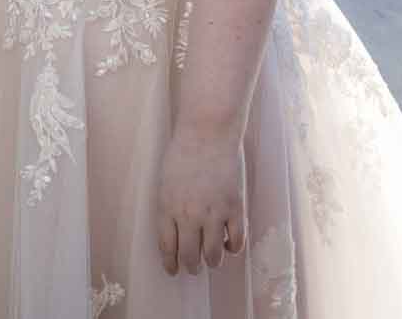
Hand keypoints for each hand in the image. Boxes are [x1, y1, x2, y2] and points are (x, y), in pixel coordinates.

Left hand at [155, 126, 246, 276]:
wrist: (207, 132)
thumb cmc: (182, 151)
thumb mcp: (165, 181)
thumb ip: (168, 207)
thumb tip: (175, 230)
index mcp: (167, 208)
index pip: (167, 247)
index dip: (170, 264)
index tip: (173, 270)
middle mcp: (189, 215)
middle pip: (190, 256)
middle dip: (191, 267)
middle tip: (194, 268)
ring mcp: (213, 213)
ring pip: (213, 255)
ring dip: (212, 262)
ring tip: (212, 260)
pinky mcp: (235, 208)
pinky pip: (236, 241)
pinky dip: (233, 248)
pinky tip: (229, 244)